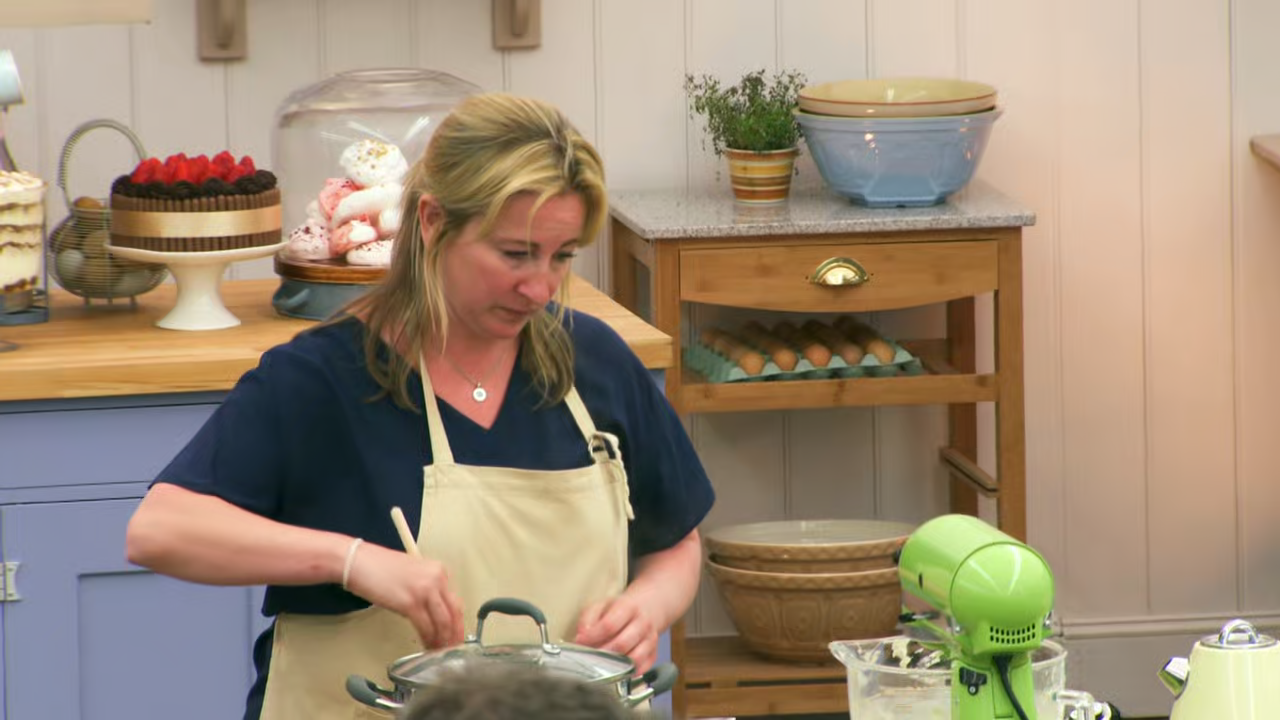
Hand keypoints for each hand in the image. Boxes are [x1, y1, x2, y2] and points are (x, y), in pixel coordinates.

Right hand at [343, 542, 464, 648]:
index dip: (458, 622)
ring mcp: (424, 591)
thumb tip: (432, 612)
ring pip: (442, 623)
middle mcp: (436, 579)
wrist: (359, 562)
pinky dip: (427, 639)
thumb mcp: (413, 573)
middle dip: (455, 634)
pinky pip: (425, 627)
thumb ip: (427, 589)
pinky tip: (426, 646)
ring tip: (439, 651)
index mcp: (439, 571)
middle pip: (454, 613)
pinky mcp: (410, 603)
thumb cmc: (379, 566)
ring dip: (442, 640)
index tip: (456, 634)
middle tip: (453, 648)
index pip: (456, 601)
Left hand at [573, 594, 658, 671]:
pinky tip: (616, 668)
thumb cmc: (617, 611)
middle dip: (602, 653)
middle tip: (590, 656)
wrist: (642, 612)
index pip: (610, 625)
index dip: (592, 636)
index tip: (580, 642)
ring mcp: (650, 640)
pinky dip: (627, 672)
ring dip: (615, 665)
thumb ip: (587, 619)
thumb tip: (581, 637)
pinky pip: (641, 669)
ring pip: (634, 659)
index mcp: (629, 607)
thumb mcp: (600, 606)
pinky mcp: (653, 655)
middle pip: (622, 644)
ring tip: (602, 663)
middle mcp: (643, 623)